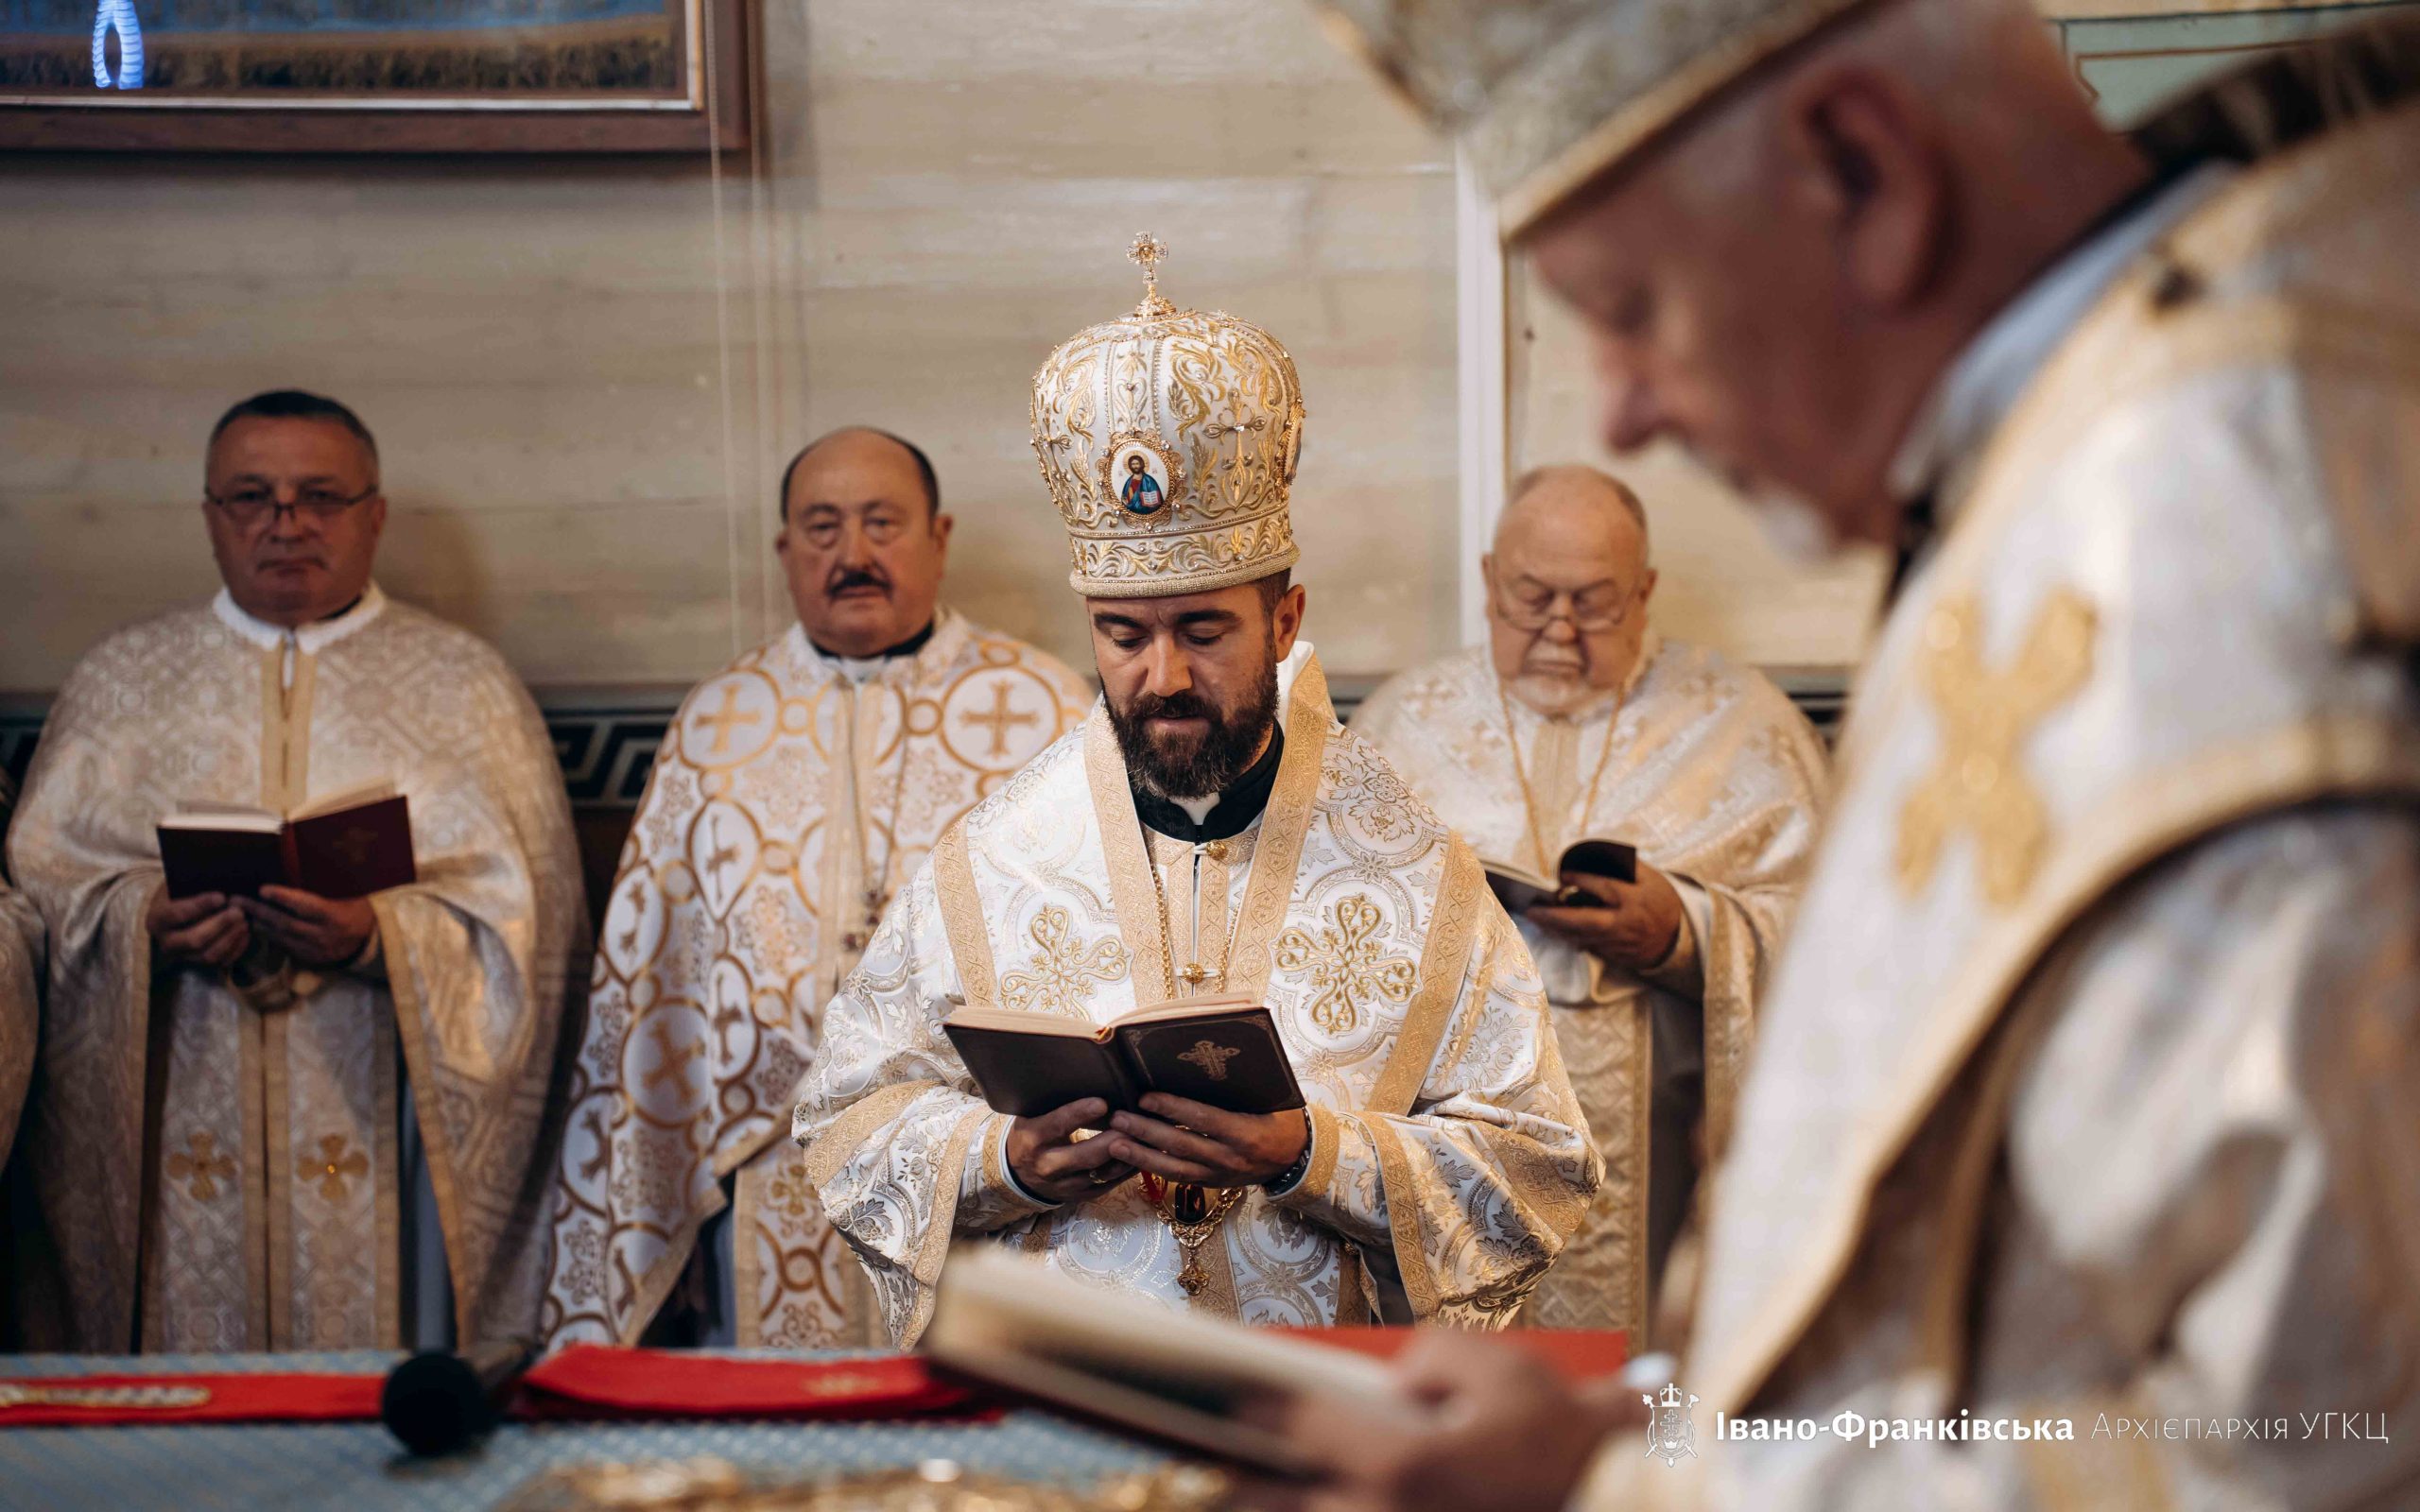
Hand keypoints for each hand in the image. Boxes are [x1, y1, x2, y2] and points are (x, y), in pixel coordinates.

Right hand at [146, 887, 250, 968]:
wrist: (177, 909)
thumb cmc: (182, 892)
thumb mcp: (182, 883)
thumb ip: (196, 883)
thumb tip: (223, 878)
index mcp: (158, 918)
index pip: (176, 914)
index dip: (200, 906)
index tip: (221, 897)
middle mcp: (167, 941)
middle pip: (194, 940)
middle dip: (219, 925)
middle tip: (238, 911)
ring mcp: (183, 956)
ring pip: (208, 955)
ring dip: (230, 938)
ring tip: (245, 922)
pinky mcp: (199, 963)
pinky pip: (220, 962)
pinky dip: (235, 949)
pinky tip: (246, 934)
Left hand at [239, 886, 375, 968]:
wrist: (367, 938)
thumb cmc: (356, 907)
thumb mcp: (350, 893)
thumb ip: (329, 884)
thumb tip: (303, 863)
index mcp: (335, 916)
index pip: (305, 906)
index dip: (283, 897)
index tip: (262, 889)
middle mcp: (323, 935)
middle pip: (285, 923)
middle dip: (259, 910)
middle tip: (237, 900)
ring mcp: (315, 950)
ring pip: (281, 937)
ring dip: (259, 924)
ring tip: (241, 912)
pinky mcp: (308, 958)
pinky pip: (284, 946)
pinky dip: (269, 935)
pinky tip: (257, 925)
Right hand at [1005, 1098, 1136, 1203]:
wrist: (1018, 1175)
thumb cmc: (1032, 1134)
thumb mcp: (1033, 1116)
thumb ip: (1056, 1104)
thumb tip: (1091, 1080)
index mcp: (1033, 1139)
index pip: (1057, 1125)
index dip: (1079, 1114)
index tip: (1102, 1103)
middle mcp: (1048, 1166)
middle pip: (1086, 1156)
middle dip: (1113, 1140)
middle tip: (1135, 1123)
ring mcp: (1065, 1186)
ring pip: (1102, 1173)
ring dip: (1127, 1156)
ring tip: (1146, 1137)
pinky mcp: (1080, 1196)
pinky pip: (1109, 1184)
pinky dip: (1127, 1169)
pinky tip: (1142, 1154)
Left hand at [1105, 1093, 1306, 1188]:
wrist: (1298, 1159)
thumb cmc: (1282, 1119)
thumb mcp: (1270, 1099)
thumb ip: (1239, 1087)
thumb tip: (1204, 1064)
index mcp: (1246, 1133)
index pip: (1202, 1119)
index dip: (1172, 1108)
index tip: (1145, 1097)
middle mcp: (1230, 1159)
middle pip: (1180, 1145)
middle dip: (1145, 1132)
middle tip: (1117, 1118)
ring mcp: (1219, 1175)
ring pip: (1174, 1168)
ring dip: (1141, 1155)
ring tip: (1113, 1142)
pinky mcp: (1212, 1183)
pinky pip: (1179, 1177)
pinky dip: (1153, 1167)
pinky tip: (1132, 1157)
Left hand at [1237, 1332, 1642, 1511]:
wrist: (1613, 1496)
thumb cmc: (1562, 1436)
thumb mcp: (1503, 1369)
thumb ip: (1431, 1357)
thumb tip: (1393, 1384)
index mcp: (1406, 1464)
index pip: (1304, 1429)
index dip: (1261, 1411)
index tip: (1235, 1402)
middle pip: (1283, 1508)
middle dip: (1241, 1489)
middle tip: (1213, 1472)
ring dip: (1276, 1511)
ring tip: (1242, 1499)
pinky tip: (1306, 1502)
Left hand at [1525, 863, 1682, 972]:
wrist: (1678, 937)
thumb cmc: (1660, 900)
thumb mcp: (1650, 877)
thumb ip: (1623, 867)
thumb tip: (1593, 855)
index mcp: (1635, 899)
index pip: (1604, 887)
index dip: (1581, 880)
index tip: (1562, 875)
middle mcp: (1625, 923)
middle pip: (1584, 921)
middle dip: (1555, 916)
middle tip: (1532, 910)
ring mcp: (1620, 943)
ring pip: (1582, 937)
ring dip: (1556, 929)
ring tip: (1537, 918)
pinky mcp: (1617, 956)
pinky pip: (1589, 947)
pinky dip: (1570, 938)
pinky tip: (1555, 930)